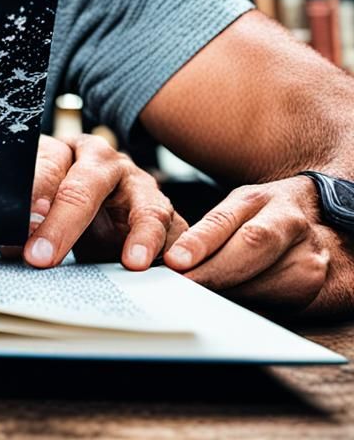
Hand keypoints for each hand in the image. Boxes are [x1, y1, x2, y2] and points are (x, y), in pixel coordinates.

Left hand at [2, 134, 186, 270]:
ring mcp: (138, 183)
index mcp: (64, 151)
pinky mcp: (165, 213)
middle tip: (41, 256)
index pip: (46, 164)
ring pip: (144, 206)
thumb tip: (13, 246)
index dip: (34, 195)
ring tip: (133, 262)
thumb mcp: (40, 206)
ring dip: (142, 235)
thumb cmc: (62, 202)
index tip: (21, 225)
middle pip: (83, 187)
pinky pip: (175, 233)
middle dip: (62, 224)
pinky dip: (176, 252)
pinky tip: (172, 268)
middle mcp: (102, 160)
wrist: (101, 205)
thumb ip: (29, 223)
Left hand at [163, 176, 349, 314]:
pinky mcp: (322, 287)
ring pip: (265, 282)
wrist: (330, 224)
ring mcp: (311, 255)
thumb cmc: (270, 217)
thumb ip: (212, 230)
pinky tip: (235, 307)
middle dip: (214, 272)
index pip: (226, 220)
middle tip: (184, 288)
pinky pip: (281, 304)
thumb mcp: (241, 209)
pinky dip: (252, 307)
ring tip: (203, 299)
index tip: (176, 262)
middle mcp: (289, 223)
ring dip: (231, 294)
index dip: (199, 242)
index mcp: (260, 199)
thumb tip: (176, 262)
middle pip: (251, 247)